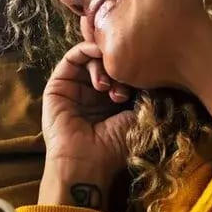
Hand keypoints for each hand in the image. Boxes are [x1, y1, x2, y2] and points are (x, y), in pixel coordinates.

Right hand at [41, 39, 136, 177]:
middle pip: (108, 62)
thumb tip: (153, 67)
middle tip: (127, 85)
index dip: (134, 67)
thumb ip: (143, 90)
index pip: (124, 71)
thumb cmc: (114, 146)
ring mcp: (75, 88)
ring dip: (105, 62)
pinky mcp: (58, 85)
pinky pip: (72, 57)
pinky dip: (87, 49)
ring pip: (92, 58)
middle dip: (120, 67)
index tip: (145, 76)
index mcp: (112, 100)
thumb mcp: (137, 115)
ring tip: (110, 86)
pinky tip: (99, 53)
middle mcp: (93, 92)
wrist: (86, 161)